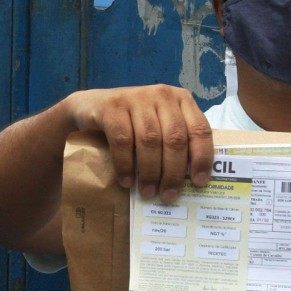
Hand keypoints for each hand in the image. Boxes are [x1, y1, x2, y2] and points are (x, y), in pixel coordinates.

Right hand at [64, 85, 213, 201]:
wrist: (89, 108)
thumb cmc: (132, 123)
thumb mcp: (159, 125)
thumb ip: (176, 142)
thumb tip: (192, 181)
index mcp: (181, 99)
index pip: (200, 129)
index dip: (201, 158)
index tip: (198, 183)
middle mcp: (162, 94)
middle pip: (175, 139)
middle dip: (173, 172)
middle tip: (168, 196)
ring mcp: (136, 97)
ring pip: (150, 141)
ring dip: (150, 172)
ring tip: (148, 192)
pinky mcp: (111, 106)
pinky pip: (122, 140)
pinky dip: (126, 164)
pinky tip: (126, 181)